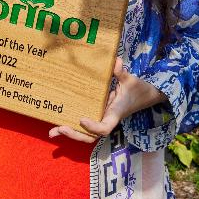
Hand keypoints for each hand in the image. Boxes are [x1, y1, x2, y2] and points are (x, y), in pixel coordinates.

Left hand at [49, 57, 168, 141]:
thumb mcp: (130, 79)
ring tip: (52, 132)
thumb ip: (121, 72)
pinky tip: (57, 126)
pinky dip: (71, 127)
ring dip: (70, 133)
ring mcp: (101, 118)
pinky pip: (84, 126)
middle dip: (75, 134)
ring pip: (86, 134)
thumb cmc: (138, 88)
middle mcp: (106, 119)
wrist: (146, 95)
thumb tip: (116, 62)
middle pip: (91, 136)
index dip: (93, 127)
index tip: (81, 119)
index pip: (104, 128)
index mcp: (114, 113)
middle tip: (60, 128)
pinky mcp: (97, 115)